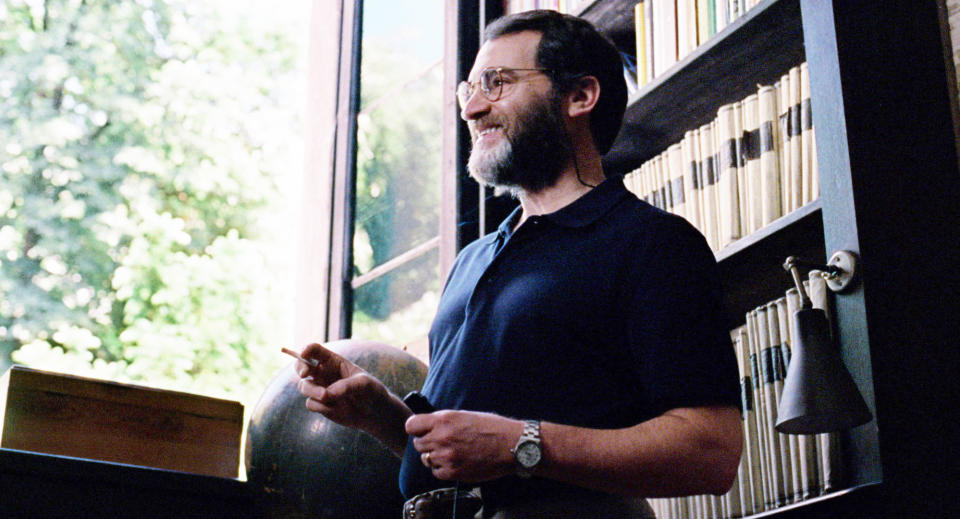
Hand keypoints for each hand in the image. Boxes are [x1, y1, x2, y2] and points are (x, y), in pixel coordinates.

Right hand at [294, 342, 399, 436]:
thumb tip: (327, 394)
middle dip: (299, 367)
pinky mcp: (320, 404)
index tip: (305, 354)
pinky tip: (336, 409)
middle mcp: (323, 373)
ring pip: (304, 386)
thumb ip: (346, 386)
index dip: (307, 349)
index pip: (315, 350)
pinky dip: (321, 407)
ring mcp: (320, 389)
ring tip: (326, 396)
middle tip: (304, 374)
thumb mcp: (365, 384)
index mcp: (333, 361)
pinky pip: (311, 404)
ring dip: (312, 391)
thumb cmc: (371, 392)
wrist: (374, 414)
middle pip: (301, 365)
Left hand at [406, 410, 520, 482]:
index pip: (411, 425)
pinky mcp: (453, 472)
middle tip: (441, 443)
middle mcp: (441, 437)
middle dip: (427, 443)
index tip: (422, 431)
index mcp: (444, 419)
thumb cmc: (492, 427)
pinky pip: (436, 472)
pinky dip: (443, 469)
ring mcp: (446, 456)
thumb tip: (429, 426)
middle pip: (418, 444)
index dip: (416, 428)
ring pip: (426, 459)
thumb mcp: (464, 415)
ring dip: (434, 457)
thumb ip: (444, 421)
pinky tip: (455, 462)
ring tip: (450, 453)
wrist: (511, 444)